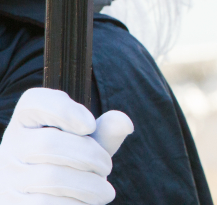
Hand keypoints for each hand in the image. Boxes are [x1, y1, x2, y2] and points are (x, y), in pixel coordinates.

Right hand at [0, 88, 133, 203]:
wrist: (44, 198)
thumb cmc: (71, 163)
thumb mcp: (88, 144)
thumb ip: (106, 131)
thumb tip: (125, 123)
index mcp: (27, 121)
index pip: (35, 102)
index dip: (65, 110)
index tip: (90, 125)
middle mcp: (10, 146)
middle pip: (50, 143)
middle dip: (90, 156)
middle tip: (107, 167)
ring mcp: (7, 177)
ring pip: (51, 177)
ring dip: (89, 185)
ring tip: (103, 191)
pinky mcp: (11, 203)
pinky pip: (47, 204)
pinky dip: (76, 204)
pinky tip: (87, 203)